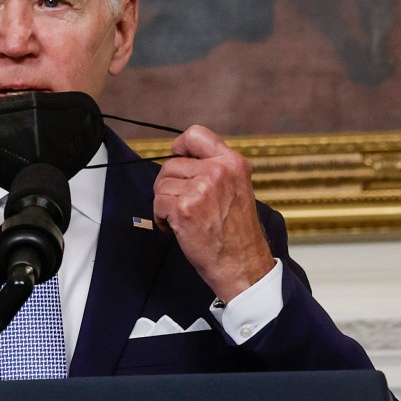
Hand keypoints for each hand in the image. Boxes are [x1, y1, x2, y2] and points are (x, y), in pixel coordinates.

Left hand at [153, 124, 274, 302]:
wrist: (242, 265)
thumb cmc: (237, 233)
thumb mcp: (236, 188)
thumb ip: (215, 169)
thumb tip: (182, 158)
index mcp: (232, 163)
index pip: (195, 134)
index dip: (179, 146)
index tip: (178, 159)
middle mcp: (218, 172)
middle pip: (171, 163)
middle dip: (170, 183)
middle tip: (182, 202)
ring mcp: (201, 189)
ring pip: (162, 183)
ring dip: (165, 202)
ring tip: (182, 217)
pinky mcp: (185, 209)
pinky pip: (157, 203)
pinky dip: (161, 217)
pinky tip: (175, 227)